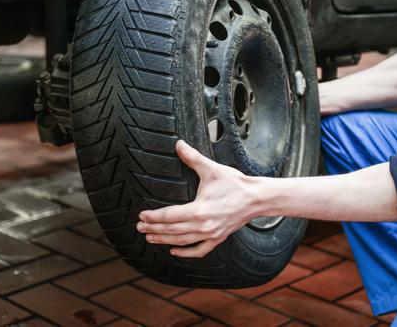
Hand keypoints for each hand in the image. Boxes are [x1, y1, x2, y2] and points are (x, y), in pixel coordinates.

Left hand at [137, 140, 259, 257]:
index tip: (141, 216)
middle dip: (153, 229)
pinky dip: (186, 252)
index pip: (169, 216)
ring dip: (164, 240)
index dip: (153, 217)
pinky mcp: (218, 238)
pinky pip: (199, 250)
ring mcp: (211, 234)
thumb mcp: (211, 169)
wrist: (257, 198)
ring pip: (182, 241)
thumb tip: (179, 144)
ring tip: (150, 238)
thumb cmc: (235, 183)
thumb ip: (192, 157)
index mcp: (199, 210)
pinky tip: (175, 251)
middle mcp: (203, 226)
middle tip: (139, 227)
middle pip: (172, 230)